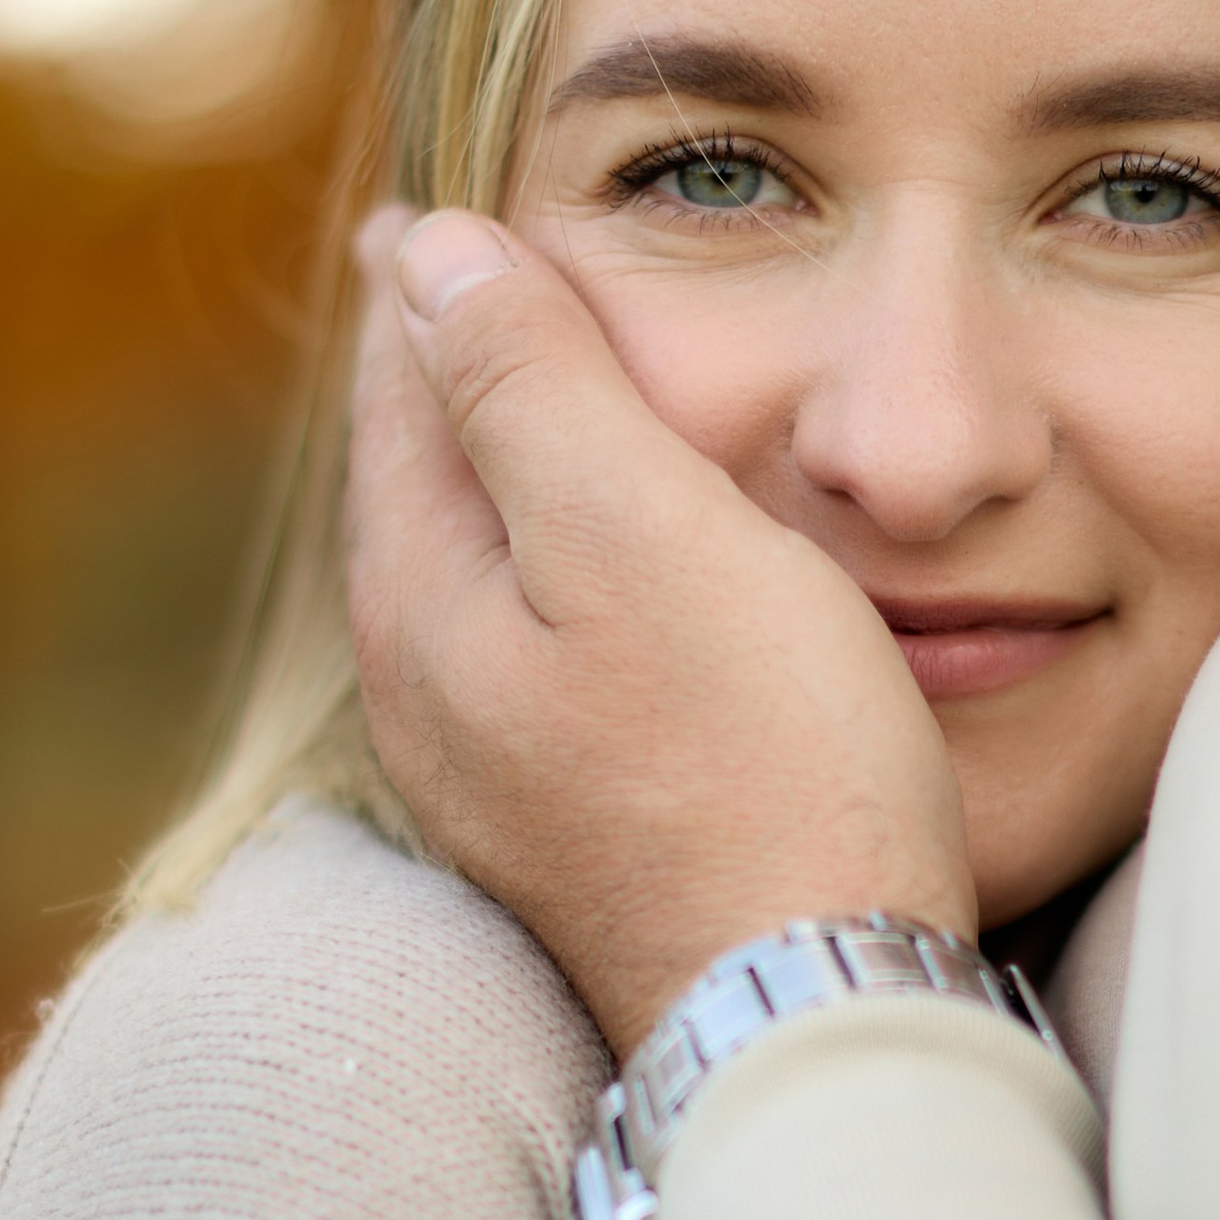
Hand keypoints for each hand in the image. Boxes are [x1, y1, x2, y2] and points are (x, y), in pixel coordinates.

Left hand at [349, 211, 974, 1054]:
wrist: (819, 1010)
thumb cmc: (757, 762)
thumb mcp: (639, 531)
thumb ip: (527, 383)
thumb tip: (427, 250)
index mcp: (422, 607)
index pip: (401, 398)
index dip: (425, 292)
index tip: (422, 210)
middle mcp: (429, 702)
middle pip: (423, 493)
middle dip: (445, 385)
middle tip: (459, 288)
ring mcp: (499, 783)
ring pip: (478, 582)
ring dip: (503, 485)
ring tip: (531, 413)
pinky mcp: (579, 840)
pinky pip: (539, 660)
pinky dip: (561, 580)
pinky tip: (615, 588)